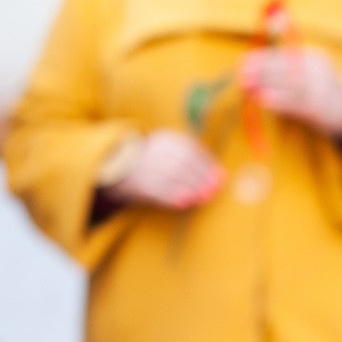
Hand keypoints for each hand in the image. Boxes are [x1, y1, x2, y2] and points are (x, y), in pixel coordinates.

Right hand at [105, 130, 222, 209]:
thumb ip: (197, 162)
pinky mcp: (136, 180)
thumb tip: (221, 176)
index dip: (207, 164)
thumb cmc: (158, 160)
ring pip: (171, 175)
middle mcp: (155, 149)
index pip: (190, 149)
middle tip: (213, 190)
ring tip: (202, 198)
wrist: (119, 164)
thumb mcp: (174, 152)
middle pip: (182, 162)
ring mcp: (144, 164)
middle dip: (201, 178)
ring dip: (190, 188)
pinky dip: (173, 196)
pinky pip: (156, 188)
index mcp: (166, 139)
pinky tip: (185, 202)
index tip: (220, 177)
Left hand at [238, 46, 341, 135]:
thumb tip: (248, 64)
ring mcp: (322, 88)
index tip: (243, 62)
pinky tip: (262, 101)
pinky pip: (296, 103)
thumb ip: (280, 65)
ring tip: (248, 88)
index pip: (284, 54)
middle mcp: (320, 70)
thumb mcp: (303, 73)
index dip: (262, 58)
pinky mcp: (320, 108)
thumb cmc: (315, 92)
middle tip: (242, 76)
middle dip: (262, 71)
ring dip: (267, 85)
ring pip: (290, 84)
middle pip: (287, 67)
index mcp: (315, 56)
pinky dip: (278, 101)